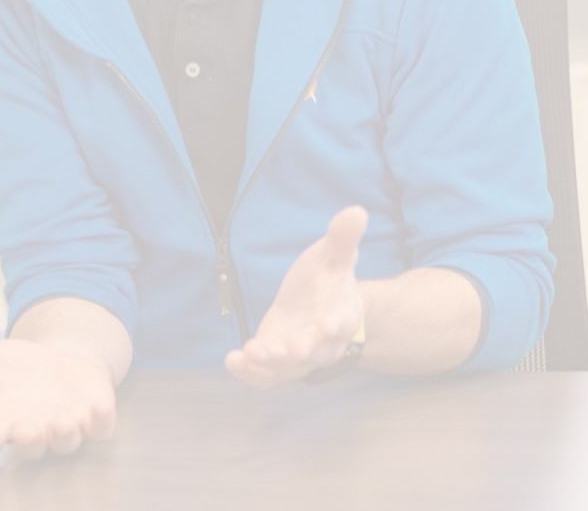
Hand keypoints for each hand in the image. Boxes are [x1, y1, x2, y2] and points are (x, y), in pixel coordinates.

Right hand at [0, 339, 116, 457]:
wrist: (59, 362)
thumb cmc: (18, 368)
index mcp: (4, 421)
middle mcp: (34, 429)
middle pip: (31, 446)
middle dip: (29, 439)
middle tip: (25, 427)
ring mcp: (66, 425)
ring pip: (66, 441)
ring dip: (64, 432)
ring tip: (61, 418)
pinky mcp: (95, 418)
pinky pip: (100, 427)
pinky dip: (100, 419)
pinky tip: (96, 407)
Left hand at [225, 205, 367, 386]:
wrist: (316, 303)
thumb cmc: (326, 279)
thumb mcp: (332, 256)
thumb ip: (342, 238)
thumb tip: (356, 210)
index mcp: (342, 316)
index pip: (342, 324)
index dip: (335, 325)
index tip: (328, 324)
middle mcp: (323, 344)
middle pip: (315, 353)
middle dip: (302, 352)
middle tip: (291, 349)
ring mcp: (300, 358)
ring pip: (287, 369)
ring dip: (269, 364)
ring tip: (249, 354)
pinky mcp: (278, 364)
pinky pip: (266, 376)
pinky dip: (249, 374)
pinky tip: (231, 360)